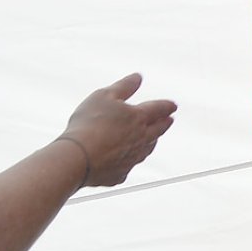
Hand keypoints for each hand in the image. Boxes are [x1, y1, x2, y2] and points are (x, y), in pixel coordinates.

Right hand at [59, 74, 177, 187]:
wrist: (78, 158)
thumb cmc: (89, 123)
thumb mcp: (104, 96)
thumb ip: (124, 87)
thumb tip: (138, 77)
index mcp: (138, 117)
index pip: (159, 109)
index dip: (167, 106)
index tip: (173, 105)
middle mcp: (141, 139)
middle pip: (158, 130)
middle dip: (164, 123)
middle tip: (170, 120)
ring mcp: (132, 158)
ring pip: (146, 149)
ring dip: (151, 142)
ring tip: (153, 139)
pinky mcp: (120, 174)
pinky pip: (127, 166)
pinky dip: (127, 161)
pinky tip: (125, 161)